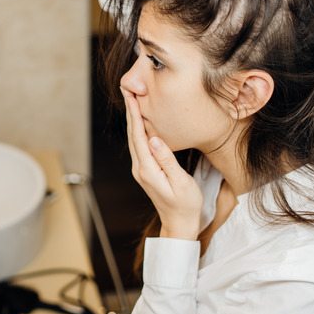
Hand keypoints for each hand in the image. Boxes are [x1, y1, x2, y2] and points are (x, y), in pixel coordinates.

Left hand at [121, 88, 202, 239]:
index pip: (139, 136)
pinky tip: (141, 122)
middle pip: (132, 135)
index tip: (132, 96)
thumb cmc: (185, 205)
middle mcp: (140, 169)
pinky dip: (138, 130)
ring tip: (132, 100)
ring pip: (134, 140)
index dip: (135, 115)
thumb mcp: (181, 183)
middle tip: (128, 90)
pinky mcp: (145, 171)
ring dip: (132, 120)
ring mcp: (141, 170)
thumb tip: (155, 139)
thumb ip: (167, 161)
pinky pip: (139, 146)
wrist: (179, 224)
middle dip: (130, 112)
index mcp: (147, 169)